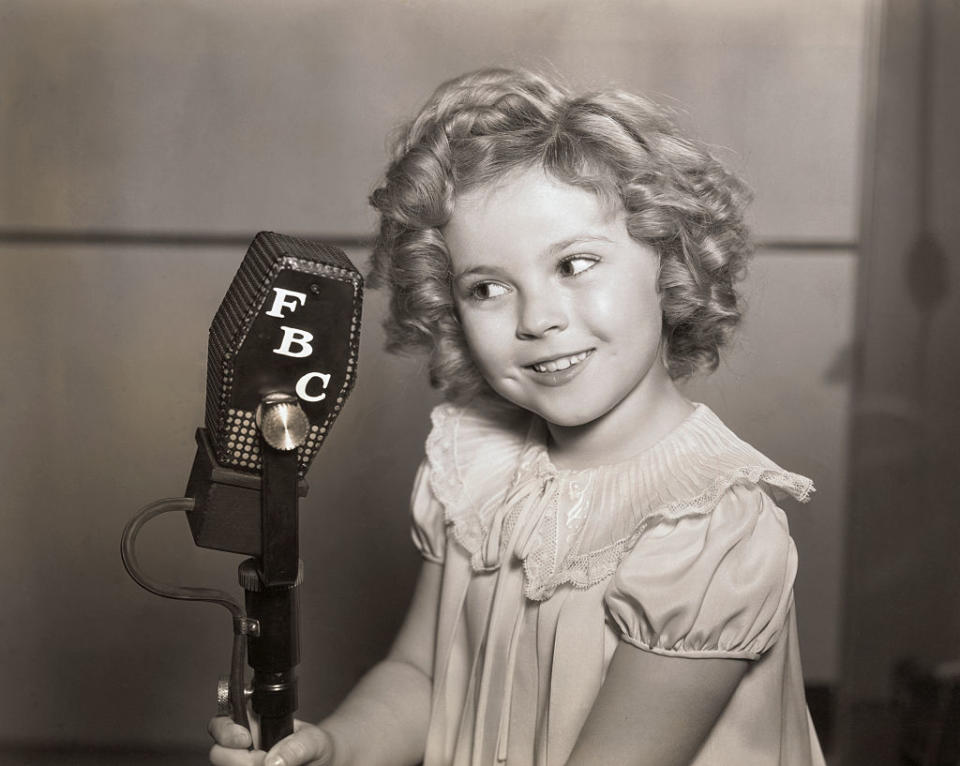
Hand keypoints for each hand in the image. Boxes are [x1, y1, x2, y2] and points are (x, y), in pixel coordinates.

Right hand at [209, 716, 335, 765]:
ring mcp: (241, 763)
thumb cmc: (313, 746)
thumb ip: (298, 746)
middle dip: (241, 760)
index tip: (246, 739)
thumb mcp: (314, 741)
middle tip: (266, 761)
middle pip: (218, 754)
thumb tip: (272, 762)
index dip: (226, 731)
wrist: (321, 764)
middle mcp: (240, 746)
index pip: (221, 722)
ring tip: (278, 765)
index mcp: (250, 722)